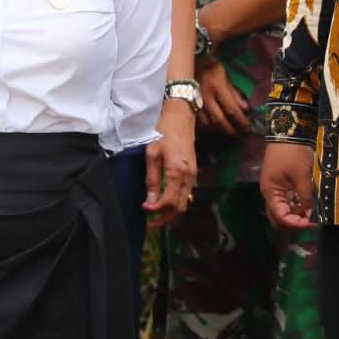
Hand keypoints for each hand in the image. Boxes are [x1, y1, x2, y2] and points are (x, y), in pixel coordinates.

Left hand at [144, 101, 196, 229]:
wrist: (181, 115)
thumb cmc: (163, 130)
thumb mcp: (152, 153)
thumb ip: (152, 178)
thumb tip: (150, 200)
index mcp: (177, 172)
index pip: (169, 202)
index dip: (157, 211)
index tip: (144, 209)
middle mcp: (189, 176)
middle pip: (180, 207)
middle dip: (166, 219)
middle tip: (151, 224)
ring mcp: (193, 174)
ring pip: (185, 202)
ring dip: (172, 212)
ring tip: (156, 217)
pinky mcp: (193, 172)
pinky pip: (187, 193)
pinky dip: (177, 202)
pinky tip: (166, 202)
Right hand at [196, 59, 249, 135]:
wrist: (189, 61)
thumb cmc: (211, 67)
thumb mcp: (226, 76)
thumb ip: (235, 93)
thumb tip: (246, 110)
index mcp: (217, 87)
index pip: (232, 110)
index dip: (241, 122)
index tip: (248, 128)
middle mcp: (205, 96)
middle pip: (219, 121)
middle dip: (231, 130)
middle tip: (239, 134)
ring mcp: (194, 102)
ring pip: (207, 124)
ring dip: (219, 131)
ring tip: (227, 133)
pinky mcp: (187, 106)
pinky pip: (198, 122)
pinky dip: (207, 128)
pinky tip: (213, 128)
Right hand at [260, 142, 315, 229]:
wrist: (288, 132)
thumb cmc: (292, 153)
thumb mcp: (302, 175)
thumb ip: (306, 197)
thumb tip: (310, 214)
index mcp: (271, 192)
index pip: (281, 218)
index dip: (297, 224)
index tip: (312, 222)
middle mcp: (270, 194)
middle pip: (278, 219)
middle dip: (295, 223)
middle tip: (312, 221)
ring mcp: (274, 189)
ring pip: (283, 211)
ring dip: (296, 215)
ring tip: (313, 212)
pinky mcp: (280, 184)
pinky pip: (286, 202)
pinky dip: (296, 206)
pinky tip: (308, 204)